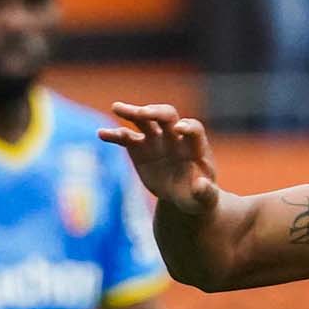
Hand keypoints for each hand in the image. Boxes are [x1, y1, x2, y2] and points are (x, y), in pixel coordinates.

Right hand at [99, 102, 221, 215]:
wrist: (183, 197)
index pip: (193, 128)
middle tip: (142, 113)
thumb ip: (206, 193)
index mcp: (195, 146)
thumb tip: (200, 185)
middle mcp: (175, 137)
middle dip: (155, 112)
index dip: (188, 127)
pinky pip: (126, 137)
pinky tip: (102, 134)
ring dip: (132, 112)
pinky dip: (114, 135)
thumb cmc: (198, 198)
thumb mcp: (206, 201)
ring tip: (116, 107)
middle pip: (167, 115)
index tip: (179, 129)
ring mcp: (156, 140)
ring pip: (144, 120)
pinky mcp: (140, 148)